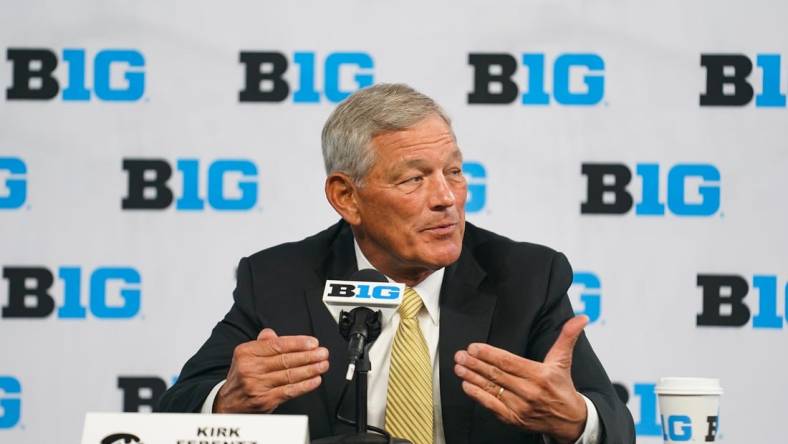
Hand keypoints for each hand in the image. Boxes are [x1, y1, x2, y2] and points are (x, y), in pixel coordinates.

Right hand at [214, 328, 329, 412]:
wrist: (227, 403)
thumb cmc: (242, 376)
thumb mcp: (246, 355)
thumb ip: (262, 344)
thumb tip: (273, 334)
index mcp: (246, 352)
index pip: (276, 345)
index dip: (297, 343)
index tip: (312, 343)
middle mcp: (250, 368)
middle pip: (285, 359)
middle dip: (308, 356)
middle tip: (323, 353)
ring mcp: (257, 385)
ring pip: (289, 375)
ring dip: (310, 369)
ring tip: (322, 365)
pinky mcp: (264, 400)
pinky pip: (289, 391)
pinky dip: (304, 386)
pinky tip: (315, 380)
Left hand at [454, 316, 588, 442]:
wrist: (569, 420)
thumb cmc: (562, 387)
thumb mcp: (563, 360)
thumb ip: (568, 337)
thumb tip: (582, 318)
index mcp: (540, 375)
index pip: (508, 362)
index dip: (489, 354)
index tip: (474, 347)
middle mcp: (529, 391)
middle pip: (496, 375)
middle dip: (475, 363)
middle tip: (460, 354)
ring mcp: (520, 407)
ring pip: (491, 389)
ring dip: (472, 377)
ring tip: (459, 366)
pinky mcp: (514, 419)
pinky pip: (491, 405)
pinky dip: (477, 395)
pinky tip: (466, 385)